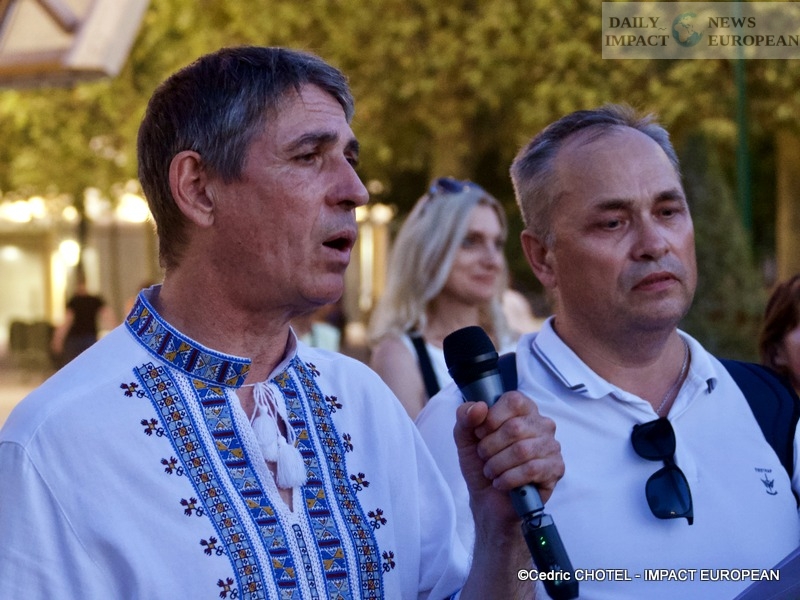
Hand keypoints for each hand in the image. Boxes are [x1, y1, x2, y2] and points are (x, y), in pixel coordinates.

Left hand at [454, 391, 563, 522]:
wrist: (488, 499)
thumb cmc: (481, 463)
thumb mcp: (465, 436)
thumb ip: (465, 416)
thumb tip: (479, 407)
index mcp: (522, 410)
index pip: (513, 401)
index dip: (491, 418)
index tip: (480, 433)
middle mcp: (542, 424)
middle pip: (514, 427)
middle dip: (490, 447)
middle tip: (484, 457)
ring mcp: (551, 446)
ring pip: (522, 450)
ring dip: (497, 465)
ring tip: (491, 472)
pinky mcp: (555, 469)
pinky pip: (531, 470)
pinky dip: (509, 479)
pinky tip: (501, 483)